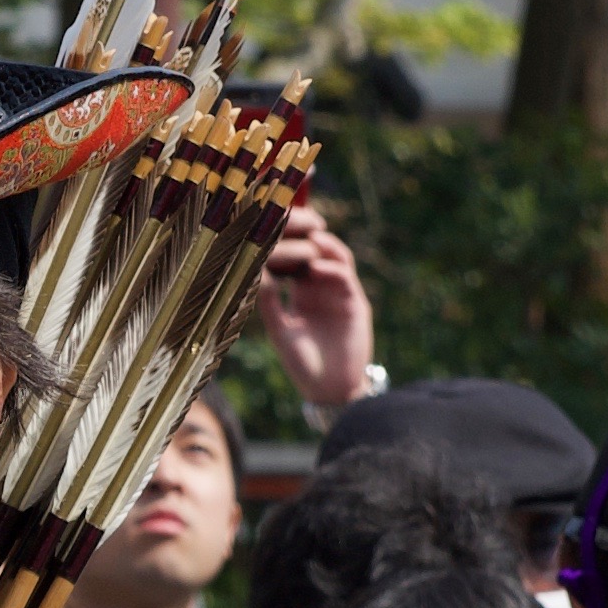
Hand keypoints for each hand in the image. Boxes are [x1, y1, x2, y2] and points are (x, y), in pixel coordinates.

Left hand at [257, 197, 374, 421]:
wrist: (329, 390)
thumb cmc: (302, 364)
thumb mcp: (280, 330)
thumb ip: (269, 302)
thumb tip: (253, 272)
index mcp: (302, 293)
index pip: (295, 258)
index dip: (286, 241)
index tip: (269, 225)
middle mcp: (321, 288)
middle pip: (316, 250)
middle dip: (305, 232)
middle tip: (291, 216)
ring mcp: (339, 294)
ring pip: (334, 256)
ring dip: (322, 245)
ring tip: (308, 237)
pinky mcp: (355, 303)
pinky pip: (345, 277)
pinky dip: (332, 268)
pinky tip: (316, 267)